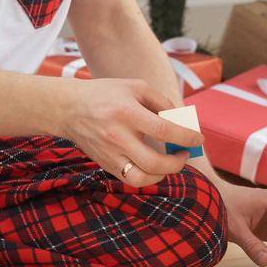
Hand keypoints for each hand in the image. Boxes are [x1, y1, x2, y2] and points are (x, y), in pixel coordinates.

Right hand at [56, 78, 202, 187]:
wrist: (68, 108)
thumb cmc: (106, 94)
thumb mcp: (136, 87)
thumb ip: (161, 103)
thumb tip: (182, 122)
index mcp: (127, 112)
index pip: (164, 130)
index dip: (186, 136)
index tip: (198, 139)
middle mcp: (117, 136)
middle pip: (154, 162)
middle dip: (177, 163)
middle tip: (184, 153)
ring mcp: (109, 154)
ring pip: (140, 179)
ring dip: (162, 175)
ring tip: (169, 163)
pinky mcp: (105, 165)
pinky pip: (130, 180)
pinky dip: (146, 176)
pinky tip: (152, 164)